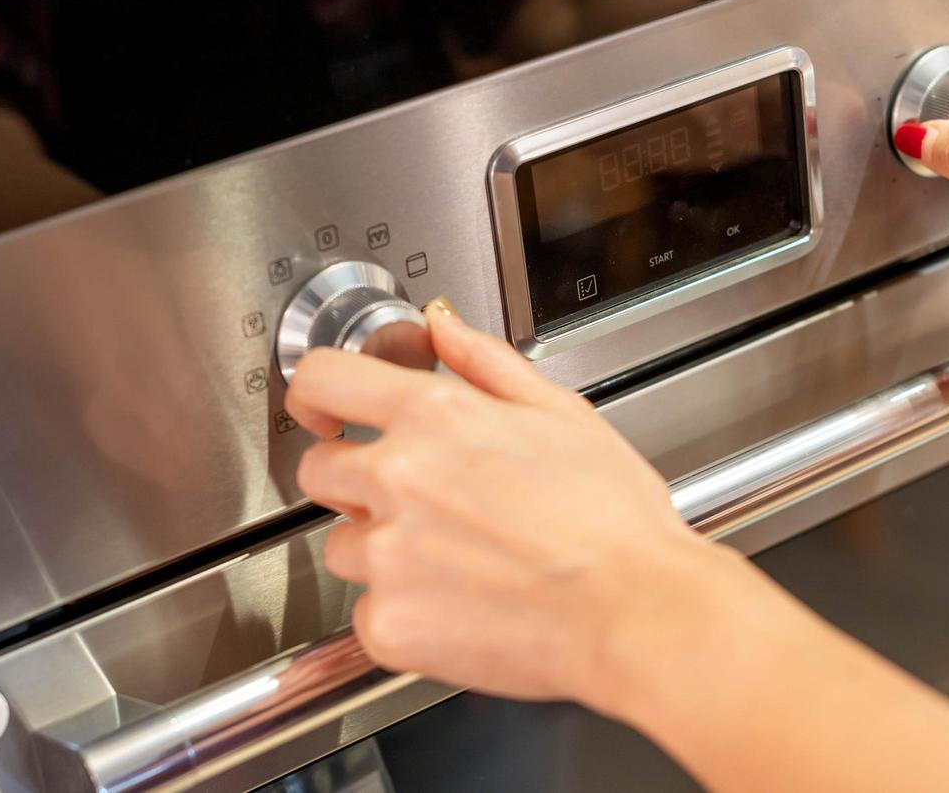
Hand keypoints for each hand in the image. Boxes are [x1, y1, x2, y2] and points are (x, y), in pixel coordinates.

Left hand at [284, 300, 715, 710]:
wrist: (633, 609)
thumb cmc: (612, 518)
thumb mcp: (561, 412)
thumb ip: (485, 361)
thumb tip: (441, 324)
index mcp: (435, 416)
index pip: (323, 380)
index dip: (315, 394)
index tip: (322, 411)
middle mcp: (397, 479)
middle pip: (319, 471)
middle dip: (355, 481)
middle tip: (417, 500)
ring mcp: (386, 555)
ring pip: (343, 547)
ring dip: (382, 550)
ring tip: (456, 559)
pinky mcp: (389, 624)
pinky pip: (368, 613)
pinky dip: (403, 614)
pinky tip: (460, 604)